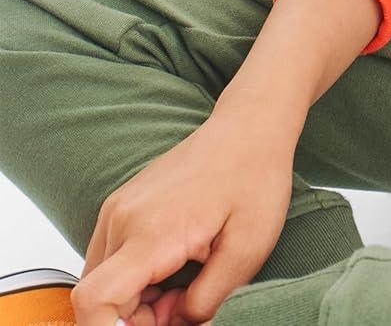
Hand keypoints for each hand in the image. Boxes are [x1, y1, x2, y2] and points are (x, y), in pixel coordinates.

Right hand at [69, 110, 296, 325]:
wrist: (251, 126)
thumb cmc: (256, 178)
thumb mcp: (248, 249)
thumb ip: (208, 299)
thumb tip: (176, 324)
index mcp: (151, 233)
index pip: (94, 301)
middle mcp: (122, 219)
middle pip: (97, 298)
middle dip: (134, 319)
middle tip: (182, 307)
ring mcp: (118, 208)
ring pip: (101, 281)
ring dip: (133, 300)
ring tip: (182, 285)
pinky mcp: (122, 204)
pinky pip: (110, 259)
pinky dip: (133, 278)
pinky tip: (173, 267)